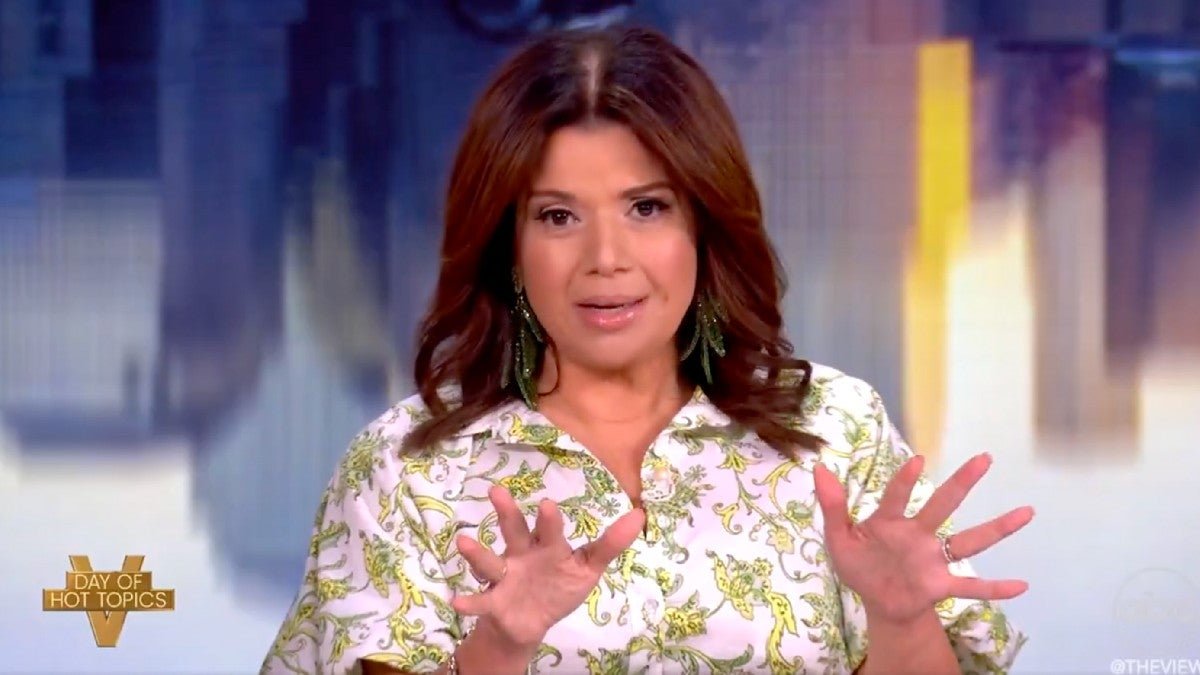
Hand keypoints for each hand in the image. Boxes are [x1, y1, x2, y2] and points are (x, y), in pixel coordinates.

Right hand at [450, 486, 644, 650]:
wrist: (531, 621)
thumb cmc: (559, 585)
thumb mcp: (587, 567)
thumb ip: (610, 544)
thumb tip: (639, 515)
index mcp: (546, 545)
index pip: (548, 529)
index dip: (548, 520)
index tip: (545, 504)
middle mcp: (521, 554)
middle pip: (514, 531)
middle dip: (506, 513)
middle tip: (497, 492)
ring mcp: (505, 576)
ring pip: (490, 562)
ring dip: (477, 553)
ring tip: (465, 541)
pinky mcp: (493, 602)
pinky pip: (480, 601)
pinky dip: (469, 601)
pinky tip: (456, 601)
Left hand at [813, 452, 1032, 624]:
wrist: (878, 602)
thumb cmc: (860, 564)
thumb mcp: (838, 539)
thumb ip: (832, 507)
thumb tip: (819, 468)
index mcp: (889, 521)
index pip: (897, 496)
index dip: (905, 481)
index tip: (918, 460)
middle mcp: (918, 535)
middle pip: (943, 505)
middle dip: (962, 482)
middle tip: (985, 458)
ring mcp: (932, 559)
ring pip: (968, 541)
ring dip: (996, 529)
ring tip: (1026, 512)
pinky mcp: (939, 585)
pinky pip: (971, 587)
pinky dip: (995, 588)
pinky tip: (1021, 586)